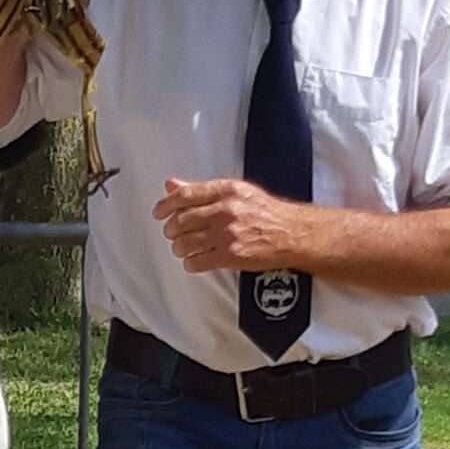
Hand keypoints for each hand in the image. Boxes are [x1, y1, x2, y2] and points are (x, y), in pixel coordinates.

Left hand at [154, 178, 311, 274]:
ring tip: (185, 247)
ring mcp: (227, 234)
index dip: (166, 205)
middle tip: (172, 233)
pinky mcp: (230, 255)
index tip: (159, 212)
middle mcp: (226, 210)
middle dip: (171, 229)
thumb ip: (202, 190)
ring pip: (184, 243)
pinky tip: (196, 260)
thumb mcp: (236, 192)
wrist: (290, 233)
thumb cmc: (264, 212)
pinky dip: (191, 263)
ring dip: (179, 247)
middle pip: (180, 220)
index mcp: (227, 190)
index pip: (185, 195)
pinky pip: (196, 262)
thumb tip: (172, 185)